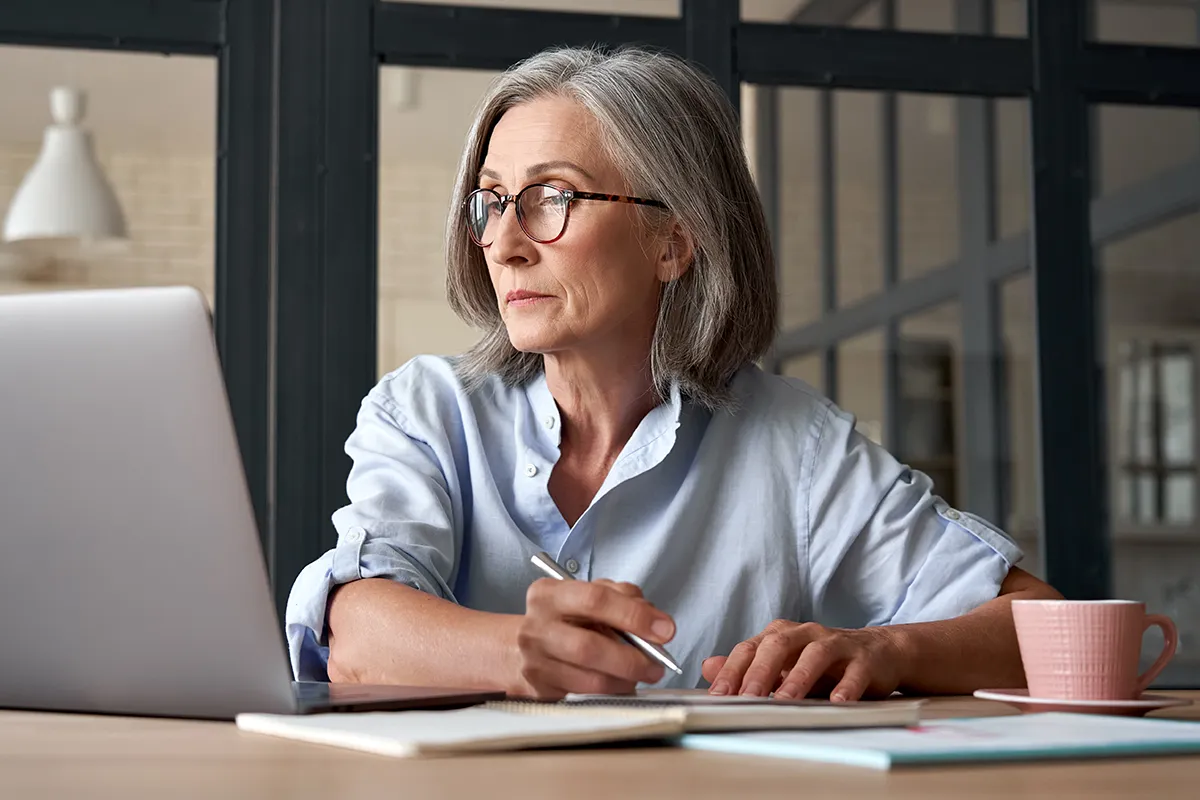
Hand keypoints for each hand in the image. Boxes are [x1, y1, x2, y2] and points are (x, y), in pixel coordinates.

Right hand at [512, 578, 674, 699]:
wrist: (513, 648)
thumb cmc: (562, 618)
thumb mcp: (586, 594)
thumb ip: (622, 597)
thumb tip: (656, 622)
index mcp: (549, 594)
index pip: (595, 600)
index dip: (634, 615)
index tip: (665, 629)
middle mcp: (536, 626)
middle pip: (590, 646)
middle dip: (632, 658)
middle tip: (657, 664)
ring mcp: (535, 661)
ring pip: (590, 678)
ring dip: (626, 679)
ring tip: (644, 674)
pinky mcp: (539, 689)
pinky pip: (585, 694)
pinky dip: (612, 690)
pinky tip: (622, 683)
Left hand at [701, 620, 906, 701]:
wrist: (880, 653)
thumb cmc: (824, 663)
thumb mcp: (784, 665)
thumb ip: (747, 667)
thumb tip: (708, 668)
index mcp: (781, 635)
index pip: (750, 648)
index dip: (732, 671)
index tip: (718, 695)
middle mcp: (806, 634)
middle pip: (778, 646)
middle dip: (759, 673)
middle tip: (746, 698)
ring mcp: (837, 644)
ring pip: (814, 655)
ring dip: (798, 678)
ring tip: (784, 701)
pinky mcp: (865, 659)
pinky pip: (854, 672)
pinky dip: (845, 687)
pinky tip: (837, 702)